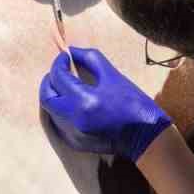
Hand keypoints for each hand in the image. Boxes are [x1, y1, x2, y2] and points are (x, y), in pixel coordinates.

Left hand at [39, 47, 171, 162]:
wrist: (146, 137)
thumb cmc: (134, 104)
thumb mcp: (114, 76)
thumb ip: (90, 59)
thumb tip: (72, 51)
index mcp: (84, 100)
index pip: (59, 77)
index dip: (59, 63)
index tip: (66, 56)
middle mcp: (74, 118)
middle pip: (47, 97)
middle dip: (49, 80)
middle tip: (59, 70)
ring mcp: (74, 133)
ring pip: (52, 110)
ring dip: (56, 94)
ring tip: (68, 84)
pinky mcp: (76, 142)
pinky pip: (61, 122)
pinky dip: (63, 109)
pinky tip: (75, 102)